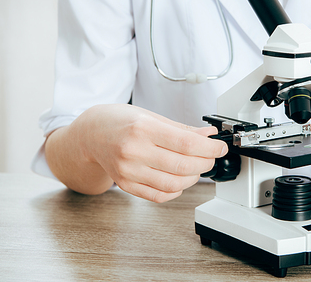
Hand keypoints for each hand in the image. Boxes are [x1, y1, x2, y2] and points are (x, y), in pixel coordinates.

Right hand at [47, 104, 227, 202]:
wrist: (91, 133)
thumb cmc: (120, 121)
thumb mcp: (151, 116)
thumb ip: (181, 128)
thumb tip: (208, 135)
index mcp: (142, 128)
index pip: (186, 143)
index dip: (210, 148)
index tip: (220, 147)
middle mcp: (133, 151)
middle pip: (183, 165)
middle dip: (206, 163)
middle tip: (211, 157)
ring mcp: (128, 171)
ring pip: (173, 184)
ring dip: (193, 178)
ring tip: (197, 168)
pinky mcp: (126, 185)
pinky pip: (158, 195)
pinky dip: (176, 191)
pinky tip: (181, 180)